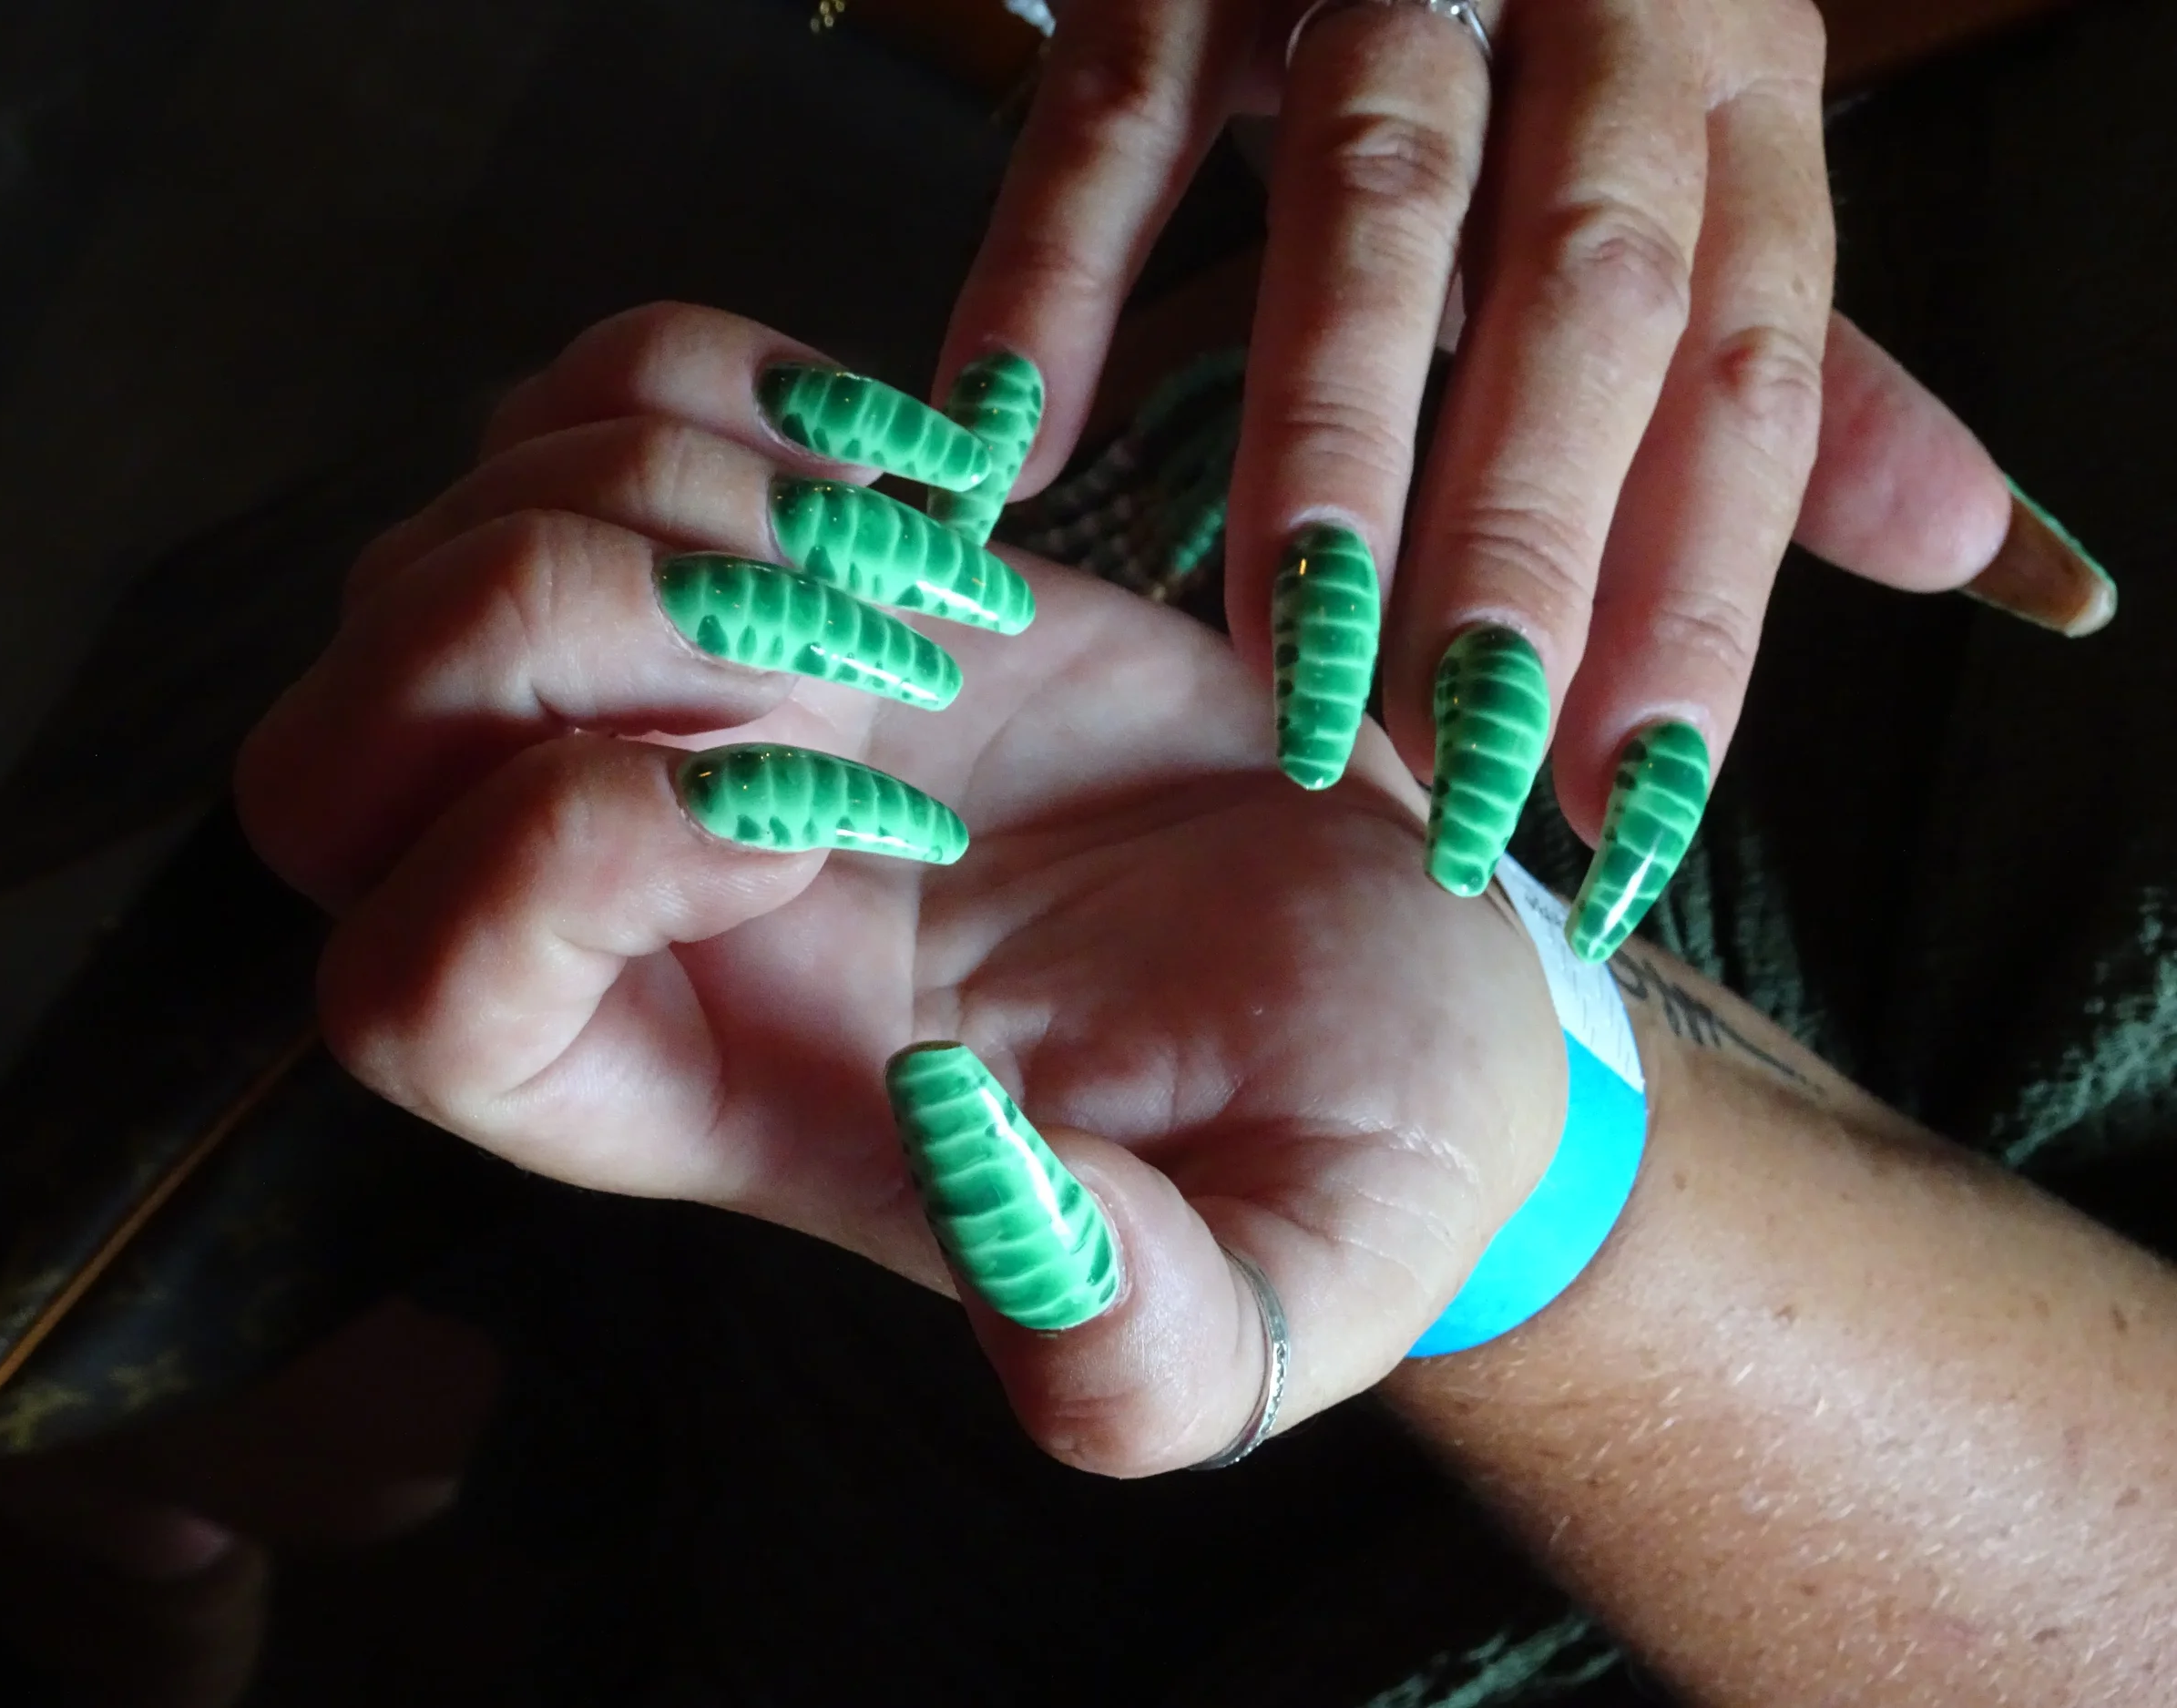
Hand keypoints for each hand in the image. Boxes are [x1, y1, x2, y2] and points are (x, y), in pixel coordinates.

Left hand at [237, 303, 1568, 1471]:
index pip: (418, 999)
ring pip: (435, 550)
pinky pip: (581, 403)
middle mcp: (622, 922)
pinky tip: (918, 479)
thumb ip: (1144, 1344)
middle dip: (551, 633)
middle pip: (327, 770)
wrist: (1396, 948)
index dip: (577, 858)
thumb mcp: (1301, 1274)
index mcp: (696, 1102)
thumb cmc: (1345, 1121)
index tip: (868, 819)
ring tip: (928, 577)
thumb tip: (952, 1152)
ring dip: (669, 492)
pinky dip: (720, 384)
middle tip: (849, 644)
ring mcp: (667, 723)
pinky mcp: (755, 567)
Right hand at [941, 0, 2014, 959]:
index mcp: (1738, 101)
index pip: (1748, 373)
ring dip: (1333, 443)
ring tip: (1296, 659)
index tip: (1633, 804)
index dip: (1697, 597)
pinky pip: (1119, 108)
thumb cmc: (1558, 29)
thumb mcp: (1703, 176)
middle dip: (1528, 547)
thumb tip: (1960, 547)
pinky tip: (1018, 434)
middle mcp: (1603, 20)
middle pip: (1586, 295)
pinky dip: (1062, 270)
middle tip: (1465, 761)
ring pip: (1378, 204)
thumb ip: (1801, 364)